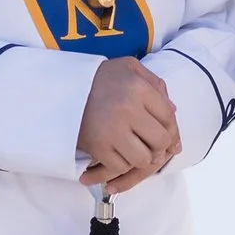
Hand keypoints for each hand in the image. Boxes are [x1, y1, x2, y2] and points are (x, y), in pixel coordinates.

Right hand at [77, 57, 180, 194]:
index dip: (172, 130)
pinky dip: (121, 165)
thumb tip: (173, 112)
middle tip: (152, 146)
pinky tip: (118, 155)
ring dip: (142, 159)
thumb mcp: (130, 68)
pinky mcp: (96, 146)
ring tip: (136, 151)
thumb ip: (155, 85)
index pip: (168, 118)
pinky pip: (120, 167)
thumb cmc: (100, 77)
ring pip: (142, 159)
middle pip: (160, 141)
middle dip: (160, 147)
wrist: (61, 87)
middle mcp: (127, 110)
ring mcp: (111, 130)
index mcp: (138, 89)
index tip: (169, 136)